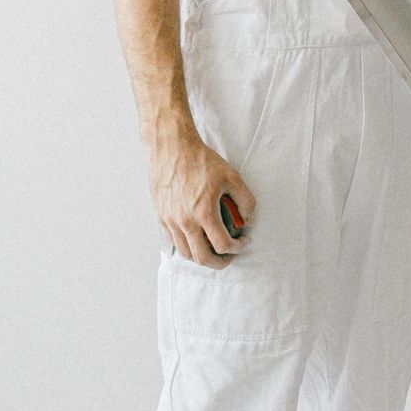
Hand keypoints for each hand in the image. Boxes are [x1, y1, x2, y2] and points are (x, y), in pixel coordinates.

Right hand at [149, 128, 254, 265]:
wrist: (171, 148)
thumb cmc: (200, 160)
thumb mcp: (232, 176)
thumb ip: (245, 200)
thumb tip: (248, 219)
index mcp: (204, 212)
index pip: (223, 245)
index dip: (238, 248)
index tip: (243, 241)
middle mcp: (185, 221)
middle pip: (202, 257)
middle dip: (219, 262)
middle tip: (228, 257)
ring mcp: (171, 220)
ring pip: (186, 253)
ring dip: (202, 256)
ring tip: (213, 249)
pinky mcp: (162, 216)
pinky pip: (174, 241)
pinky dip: (186, 246)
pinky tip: (196, 238)